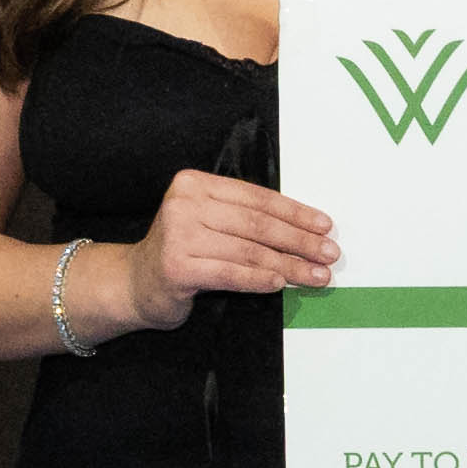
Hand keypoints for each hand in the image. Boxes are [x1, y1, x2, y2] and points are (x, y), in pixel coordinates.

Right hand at [130, 172, 338, 311]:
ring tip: (316, 275)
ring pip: (249, 251)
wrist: (136, 282)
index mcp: (195, 184)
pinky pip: (230, 273)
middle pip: (257, 224)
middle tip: (329, 254)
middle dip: (300, 241)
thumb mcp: (212, 223)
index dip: (295, 213)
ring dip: (289, 265)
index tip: (324, 226)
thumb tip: (308, 231)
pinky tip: (280, 283)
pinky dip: (259, 279)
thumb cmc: (184, 252)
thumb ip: (247, 219)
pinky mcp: (176, 266)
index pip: (257, 198)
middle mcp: (184, 204)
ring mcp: (177, 234)